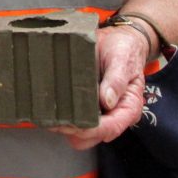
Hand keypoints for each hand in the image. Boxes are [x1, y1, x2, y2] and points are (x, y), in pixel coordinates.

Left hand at [54, 23, 149, 149]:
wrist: (119, 40)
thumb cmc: (124, 50)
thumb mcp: (123, 61)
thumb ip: (117, 81)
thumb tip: (107, 101)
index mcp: (128, 108)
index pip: (110, 128)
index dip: (89, 130)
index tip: (71, 125)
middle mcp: (114, 114)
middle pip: (91, 137)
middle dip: (72, 132)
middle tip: (54, 119)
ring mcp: (99, 112)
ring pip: (79, 133)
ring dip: (64, 127)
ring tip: (49, 113)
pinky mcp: (86, 106)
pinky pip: (74, 119)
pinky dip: (62, 117)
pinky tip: (51, 108)